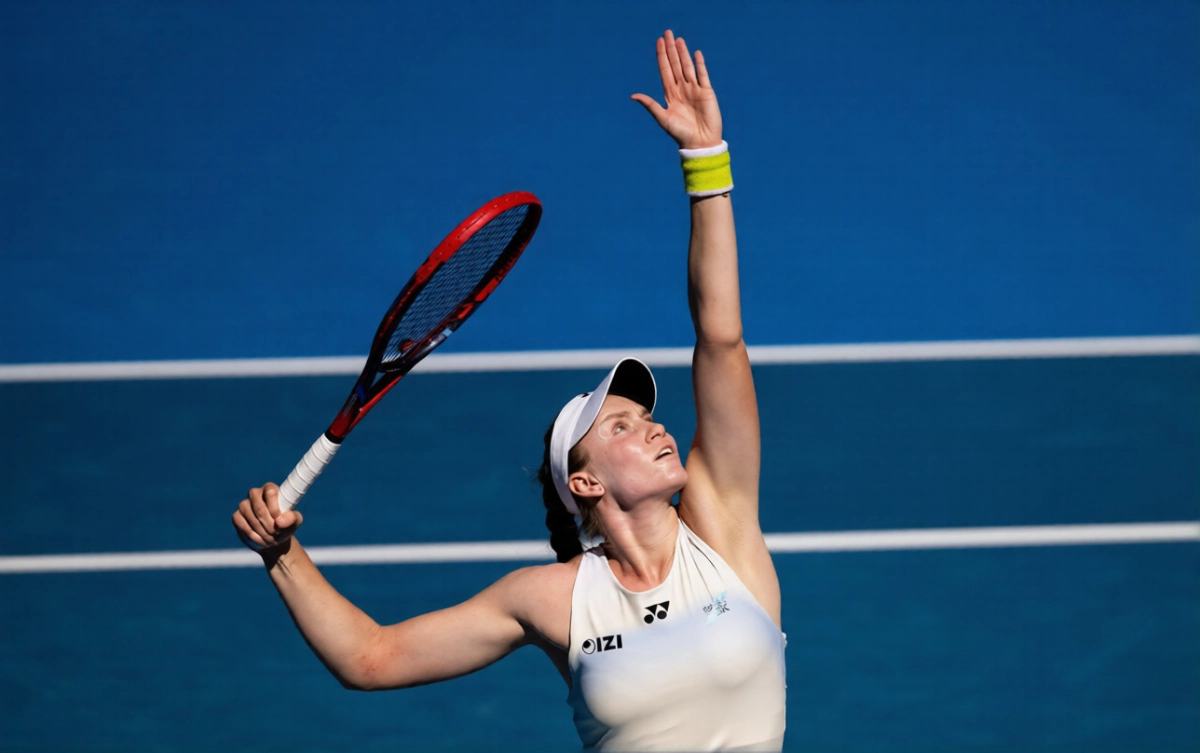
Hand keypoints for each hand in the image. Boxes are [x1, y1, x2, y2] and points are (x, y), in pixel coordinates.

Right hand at [233, 483, 302, 552]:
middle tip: (276, 533)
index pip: (271, 492)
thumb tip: (279, 521)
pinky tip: (261, 538)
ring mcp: (244, 504)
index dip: (275, 509)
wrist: (275, 536)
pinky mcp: (237, 516)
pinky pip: (243, 525)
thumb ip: (292, 518)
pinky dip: (253, 535)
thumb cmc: (286, 524)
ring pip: (251, 518)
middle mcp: (256, 493)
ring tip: (271, 538)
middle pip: (259, 507)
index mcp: (271, 489)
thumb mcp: (295, 521)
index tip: (280, 521)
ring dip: (262, 532)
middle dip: (269, 524)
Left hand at [631, 30, 722, 148]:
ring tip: (679, 39)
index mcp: (670, 95)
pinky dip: (700, 64)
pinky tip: (696, 53)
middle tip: (667, 33)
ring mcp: (694, 90)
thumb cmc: (680, 134)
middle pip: (675, 65)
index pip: (665, 71)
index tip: (658, 42)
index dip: (662, 56)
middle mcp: (682, 89)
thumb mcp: (663, 118)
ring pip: (687, 67)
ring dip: (683, 53)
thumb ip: (650, 105)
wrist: (700, 143)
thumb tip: (633, 95)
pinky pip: (703, 75)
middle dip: (671, 49)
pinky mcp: (707, 93)